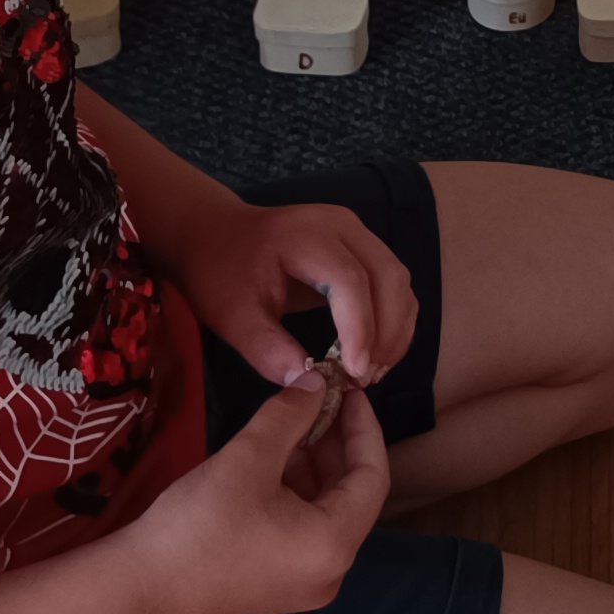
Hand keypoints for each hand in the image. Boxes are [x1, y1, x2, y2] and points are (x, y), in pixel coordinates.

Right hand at [123, 381, 389, 613]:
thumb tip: (317, 383)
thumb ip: (292, 414)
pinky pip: (300, 529)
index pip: (373, 477)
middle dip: (335, 443)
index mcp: (335, 546)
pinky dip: (293, 491)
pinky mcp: (272, 585)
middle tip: (319, 397)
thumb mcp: (251, 455)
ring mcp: (300, 584)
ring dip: (312, 464)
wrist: (136, 588)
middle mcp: (329, 573)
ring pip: (322, 511)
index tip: (348, 390)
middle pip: (350, 495)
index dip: (363, 427)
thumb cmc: (200, 522)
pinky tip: (270, 459)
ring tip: (292, 420)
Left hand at [163, 196, 418, 390]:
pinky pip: (393, 282)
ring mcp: (356, 232)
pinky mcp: (362, 246)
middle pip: (387, 276)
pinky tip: (376, 352)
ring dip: (395, 329)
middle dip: (386, 333)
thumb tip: (311, 387)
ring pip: (398, 280)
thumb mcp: (233, 316)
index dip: (360, 328)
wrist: (215, 233)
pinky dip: (393, 319)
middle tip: (366, 379)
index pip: (349, 280)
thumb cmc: (220, 272)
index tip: (355, 374)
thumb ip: (269, 351)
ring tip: (372, 371)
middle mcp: (341, 226)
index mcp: (304, 235)